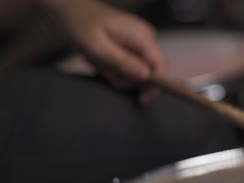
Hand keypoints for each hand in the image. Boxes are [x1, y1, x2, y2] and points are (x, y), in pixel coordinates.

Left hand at [43, 0, 165, 101]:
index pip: (160, 64)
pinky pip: (130, 67)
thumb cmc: (81, 25)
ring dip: (115, 73)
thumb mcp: (97, 47)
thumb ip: (122, 62)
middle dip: (124, 77)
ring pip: (136, 73)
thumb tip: (145, 76)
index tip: (142, 99)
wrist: (71, 12)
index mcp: (141, 35)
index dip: (156, 85)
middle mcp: (146, 38)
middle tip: (102, 68)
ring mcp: (140, 42)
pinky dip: (114, 69)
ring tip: (98, 61)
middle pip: (148, 72)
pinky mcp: (133, 47)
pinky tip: (102, 59)